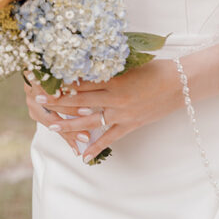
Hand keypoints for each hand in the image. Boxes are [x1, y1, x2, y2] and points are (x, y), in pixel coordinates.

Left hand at [32, 61, 182, 161]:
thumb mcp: (130, 63)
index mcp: (114, 79)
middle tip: (38, 100)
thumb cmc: (156, 68)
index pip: (82, 82)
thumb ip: (110, 68)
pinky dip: (96, 146)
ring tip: (51, 127)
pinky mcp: (131, 125)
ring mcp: (122, 114)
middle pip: (80, 101)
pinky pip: (110, 138)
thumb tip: (88, 67)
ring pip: (90, 121)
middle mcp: (115, 98)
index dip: (63, 82)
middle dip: (58, 101)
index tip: (47, 81)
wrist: (180, 84)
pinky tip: (83, 155)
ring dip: (69, 125)